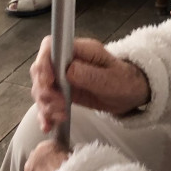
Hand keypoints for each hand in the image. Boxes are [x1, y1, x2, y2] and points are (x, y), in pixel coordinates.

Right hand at [31, 35, 150, 133]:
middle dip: (45, 89)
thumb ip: (90, 74)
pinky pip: (47, 101)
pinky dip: (45, 114)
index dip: (44, 62)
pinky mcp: (62, 91)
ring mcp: (63, 76)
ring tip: (61, 115)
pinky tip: (48, 124)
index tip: (49, 82)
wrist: (130, 93)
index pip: (50, 46)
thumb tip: (68, 70)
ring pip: (41, 87)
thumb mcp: (111, 79)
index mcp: (80, 50)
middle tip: (58, 104)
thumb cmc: (124, 81)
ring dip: (46, 103)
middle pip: (40, 68)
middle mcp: (67, 61)